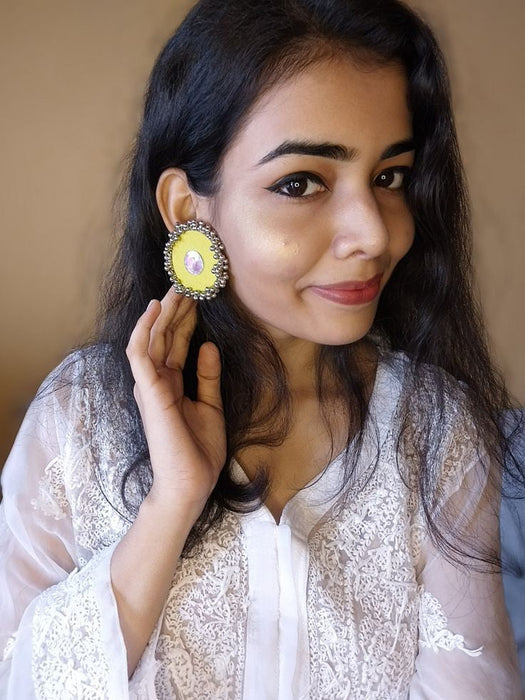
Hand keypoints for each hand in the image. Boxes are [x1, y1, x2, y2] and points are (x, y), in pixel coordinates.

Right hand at [126, 289, 225, 520]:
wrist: (191, 482)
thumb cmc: (199, 450)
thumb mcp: (210, 405)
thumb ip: (206, 376)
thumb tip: (207, 345)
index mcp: (172, 383)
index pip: (177, 342)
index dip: (186, 318)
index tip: (197, 295)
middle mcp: (158, 380)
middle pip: (165, 335)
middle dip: (176, 308)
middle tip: (189, 281)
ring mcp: (150, 384)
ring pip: (152, 338)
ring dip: (162, 311)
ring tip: (176, 287)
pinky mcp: (148, 390)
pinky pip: (140, 353)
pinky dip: (146, 329)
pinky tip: (156, 309)